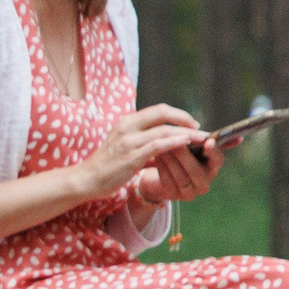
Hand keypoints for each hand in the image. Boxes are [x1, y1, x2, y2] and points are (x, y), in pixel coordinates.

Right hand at [74, 106, 205, 201]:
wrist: (86, 179)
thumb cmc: (107, 165)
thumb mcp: (125, 147)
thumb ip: (145, 143)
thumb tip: (168, 145)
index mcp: (126, 121)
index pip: (158, 109)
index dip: (178, 114)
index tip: (191, 123)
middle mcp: (127, 126)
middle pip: (162, 113)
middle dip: (185, 119)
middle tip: (200, 128)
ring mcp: (128, 141)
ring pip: (163, 130)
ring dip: (186, 133)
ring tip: (201, 138)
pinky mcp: (131, 157)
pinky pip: (157, 146)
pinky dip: (174, 142)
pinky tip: (186, 144)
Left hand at [136, 132, 222, 204]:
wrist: (159, 173)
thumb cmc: (179, 154)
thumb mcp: (191, 146)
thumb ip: (202, 139)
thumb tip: (229, 135)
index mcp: (212, 168)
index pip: (218, 160)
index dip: (213, 151)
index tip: (207, 142)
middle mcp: (204, 183)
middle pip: (196, 170)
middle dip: (184, 155)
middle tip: (174, 140)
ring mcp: (189, 192)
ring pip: (181, 176)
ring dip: (170, 160)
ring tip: (160, 145)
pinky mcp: (173, 195)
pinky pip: (167, 181)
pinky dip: (162, 167)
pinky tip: (156, 155)